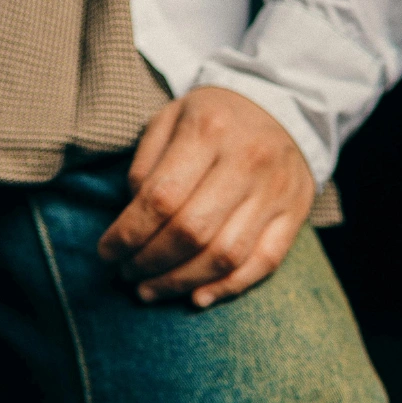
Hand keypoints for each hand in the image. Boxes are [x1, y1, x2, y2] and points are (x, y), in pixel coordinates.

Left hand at [97, 86, 314, 308]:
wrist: (283, 104)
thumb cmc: (213, 118)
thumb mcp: (171, 118)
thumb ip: (146, 165)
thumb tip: (132, 220)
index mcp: (208, 131)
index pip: (161, 198)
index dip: (128, 234)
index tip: (107, 253)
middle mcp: (246, 161)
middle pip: (192, 233)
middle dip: (151, 263)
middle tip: (128, 275)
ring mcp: (275, 191)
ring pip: (225, 256)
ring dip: (181, 282)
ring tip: (152, 290)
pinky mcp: (294, 214)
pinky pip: (263, 264)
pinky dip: (227, 288)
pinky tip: (197, 298)